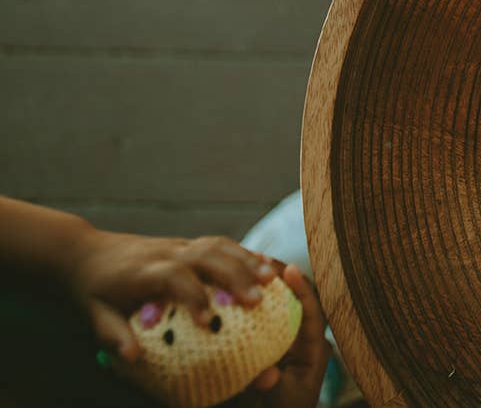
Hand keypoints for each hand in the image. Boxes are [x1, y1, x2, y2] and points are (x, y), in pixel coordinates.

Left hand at [65, 228, 276, 363]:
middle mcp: (166, 253)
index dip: (193, 296)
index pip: (173, 277)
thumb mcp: (94, 315)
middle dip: (235, 276)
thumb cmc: (94, 290)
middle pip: (206, 256)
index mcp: (143, 271)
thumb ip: (113, 335)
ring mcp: (180, 245)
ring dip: (247, 261)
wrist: (88, 252)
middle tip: (257, 301)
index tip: (209, 322)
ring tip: (272, 280)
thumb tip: (132, 357)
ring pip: (219, 245)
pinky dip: (245, 253)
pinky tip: (264, 265)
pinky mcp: (189, 244)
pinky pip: (221, 243)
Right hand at [237, 264, 330, 407]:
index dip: (302, 289)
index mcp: (313, 349)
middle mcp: (300, 338)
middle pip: (294, 298)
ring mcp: (283, 337)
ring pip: (276, 302)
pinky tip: (225, 286)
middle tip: (258, 256)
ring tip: (242, 261)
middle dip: (279, 276)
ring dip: (261, 282)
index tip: (288, 270)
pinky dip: (245, 301)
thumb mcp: (282, 402)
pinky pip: (258, 315)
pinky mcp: (265, 342)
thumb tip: (265, 375)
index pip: (313, 311)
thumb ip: (275, 387)